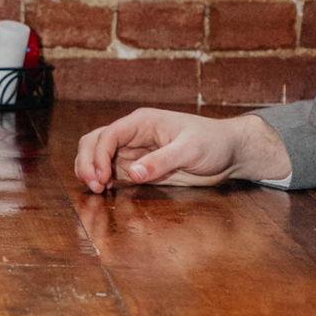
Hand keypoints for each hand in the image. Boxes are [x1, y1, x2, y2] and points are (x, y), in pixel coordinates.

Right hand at [74, 109, 290, 192]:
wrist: (229, 153)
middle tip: (94, 186)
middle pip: (95, 142)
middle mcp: (133, 136)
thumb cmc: (213, 143)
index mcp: (142, 123)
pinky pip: (113, 172)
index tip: (101, 177)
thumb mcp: (189, 150)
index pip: (108, 135)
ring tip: (97, 190)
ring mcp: (135, 152)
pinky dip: (104, 181)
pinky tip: (106, 192)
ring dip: (92, 172)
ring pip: (99, 158)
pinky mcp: (140, 168)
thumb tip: (133, 173)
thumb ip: (161, 161)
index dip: (98, 155)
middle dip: (87, 162)